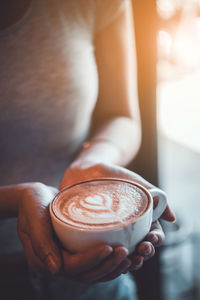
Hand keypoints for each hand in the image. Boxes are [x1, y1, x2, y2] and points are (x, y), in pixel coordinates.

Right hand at [17, 182, 130, 282]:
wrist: (33, 198)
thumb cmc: (33, 204)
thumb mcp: (34, 218)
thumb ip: (42, 242)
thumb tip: (55, 270)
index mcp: (44, 259)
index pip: (73, 266)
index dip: (92, 260)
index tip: (109, 247)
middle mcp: (57, 263)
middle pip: (87, 274)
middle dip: (108, 266)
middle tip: (126, 252)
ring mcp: (67, 258)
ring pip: (93, 272)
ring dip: (112, 267)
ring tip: (131, 257)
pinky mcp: (75, 251)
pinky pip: (94, 262)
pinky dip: (109, 262)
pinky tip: (124, 254)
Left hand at [59, 161, 174, 278]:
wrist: (89, 170)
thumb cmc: (115, 176)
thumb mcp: (137, 184)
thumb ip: (156, 197)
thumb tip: (172, 218)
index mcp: (142, 221)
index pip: (154, 236)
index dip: (155, 240)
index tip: (151, 238)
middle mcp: (129, 231)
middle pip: (141, 249)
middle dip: (145, 253)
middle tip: (141, 250)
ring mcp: (112, 235)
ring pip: (124, 256)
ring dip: (129, 262)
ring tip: (128, 259)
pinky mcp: (95, 236)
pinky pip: (103, 253)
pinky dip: (107, 259)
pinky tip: (107, 259)